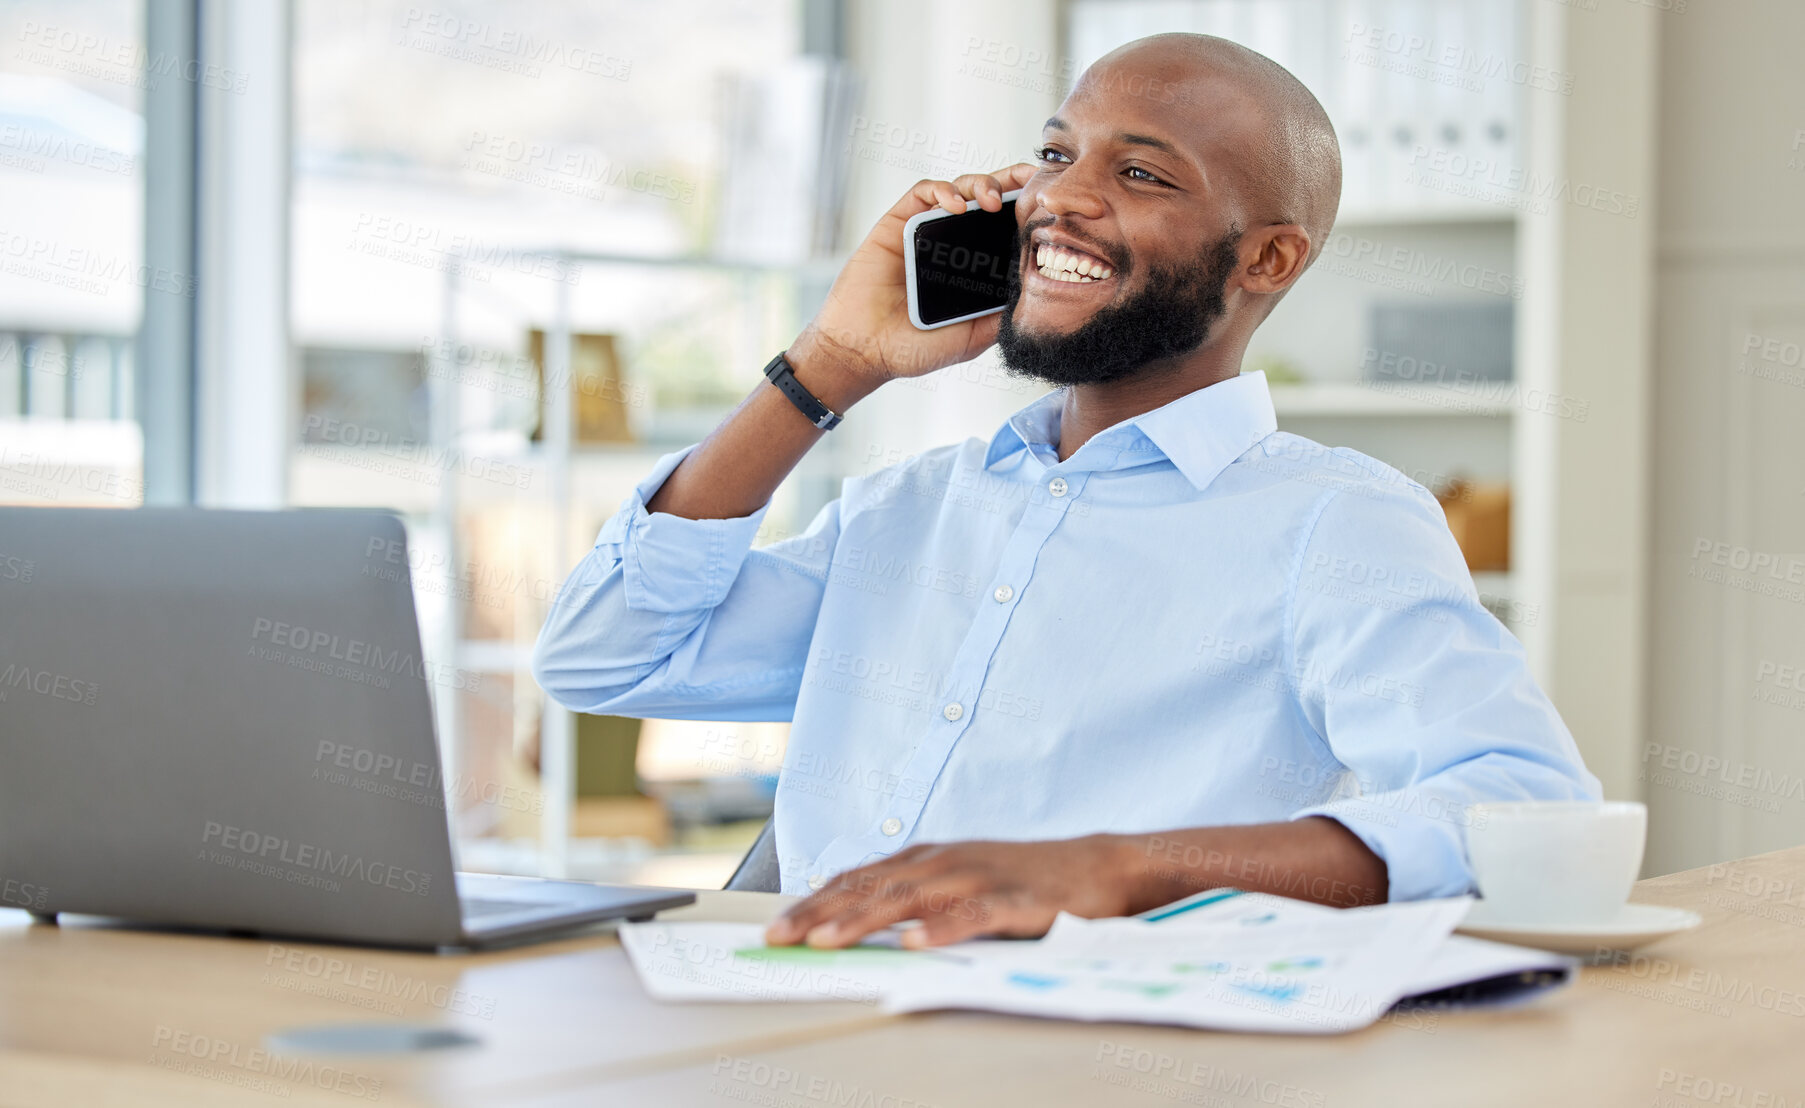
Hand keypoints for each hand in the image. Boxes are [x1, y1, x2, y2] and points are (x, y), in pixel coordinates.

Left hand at [762, 835, 1135, 949]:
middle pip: (872, 887)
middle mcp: (945, 862)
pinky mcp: (1016, 899)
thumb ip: (912, 897)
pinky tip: (917, 944)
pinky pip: (975, 915)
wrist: (1097, 867)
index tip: (775, 929)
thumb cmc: (1020, 880)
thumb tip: (852, 923)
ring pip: (912, 898)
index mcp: (926, 860)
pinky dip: (944, 928)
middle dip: (820, 912)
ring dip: (865, 919)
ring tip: (827, 940)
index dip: (813, 902)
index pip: (857, 880)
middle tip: (780, 938)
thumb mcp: (957, 882)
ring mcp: (979, 877)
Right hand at [786, 163, 1038, 408]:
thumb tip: (1037, 289)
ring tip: (992, 199)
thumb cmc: (914, 348)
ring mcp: (925, 231)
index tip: (1049, 204)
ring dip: (980, 184)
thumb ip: (1002, 314)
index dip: (1026, 211)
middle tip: (1030, 184)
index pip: (1005, 228)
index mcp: (972, 266)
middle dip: (1011, 183)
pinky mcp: (898, 223)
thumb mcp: (974, 336)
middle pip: (986, 198)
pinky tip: (956, 205)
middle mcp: (952, 243)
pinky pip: (923, 193)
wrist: (864, 350)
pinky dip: (943, 191)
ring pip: (959, 188)